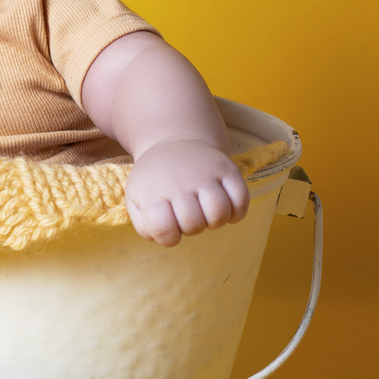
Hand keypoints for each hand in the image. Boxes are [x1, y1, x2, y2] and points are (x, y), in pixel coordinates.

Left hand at [124, 139, 249, 246]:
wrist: (173, 142)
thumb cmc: (155, 180)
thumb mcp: (136, 199)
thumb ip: (143, 225)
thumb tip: (161, 236)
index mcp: (153, 193)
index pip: (163, 229)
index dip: (168, 237)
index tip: (169, 226)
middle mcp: (179, 183)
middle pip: (194, 224)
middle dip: (192, 228)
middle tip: (188, 216)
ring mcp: (205, 174)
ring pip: (219, 212)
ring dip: (215, 221)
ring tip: (207, 213)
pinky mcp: (227, 168)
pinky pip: (241, 198)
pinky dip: (237, 212)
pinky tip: (226, 210)